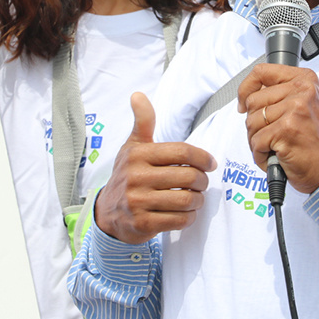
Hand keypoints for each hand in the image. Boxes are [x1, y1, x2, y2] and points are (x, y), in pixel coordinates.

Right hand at [94, 92, 215, 243]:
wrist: (108, 213)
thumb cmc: (127, 175)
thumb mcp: (132, 147)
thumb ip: (142, 122)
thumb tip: (137, 94)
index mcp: (138, 155)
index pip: (181, 152)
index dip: (203, 157)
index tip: (210, 164)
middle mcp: (136, 177)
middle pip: (188, 177)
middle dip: (203, 181)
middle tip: (202, 183)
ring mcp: (138, 202)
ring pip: (186, 200)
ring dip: (198, 200)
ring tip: (195, 198)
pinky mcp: (142, 224)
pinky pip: (178, 220)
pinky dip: (188, 217)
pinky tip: (186, 213)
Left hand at [237, 64, 318, 194]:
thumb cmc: (313, 141)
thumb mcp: (303, 105)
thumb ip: (280, 93)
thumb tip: (248, 92)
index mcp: (304, 80)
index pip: (261, 72)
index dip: (246, 89)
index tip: (243, 103)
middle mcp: (302, 90)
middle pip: (253, 101)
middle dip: (254, 123)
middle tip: (270, 135)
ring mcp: (294, 109)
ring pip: (251, 121)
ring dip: (257, 140)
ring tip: (275, 146)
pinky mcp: (287, 129)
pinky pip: (256, 140)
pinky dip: (260, 154)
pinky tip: (275, 156)